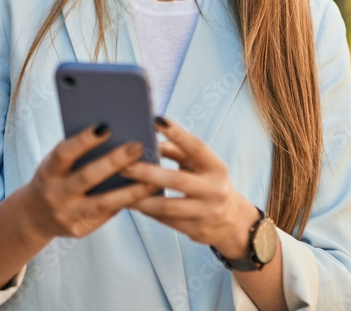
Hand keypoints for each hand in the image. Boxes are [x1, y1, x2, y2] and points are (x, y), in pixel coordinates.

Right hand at [22, 124, 160, 240]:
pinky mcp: (80, 230)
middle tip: (138, 146)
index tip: (106, 127)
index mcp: (48, 171)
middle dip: (114, 162)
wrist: (36, 216)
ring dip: (132, 190)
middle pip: (87, 177)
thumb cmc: (56, 177)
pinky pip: (109, 215)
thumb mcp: (58, 164)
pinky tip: (148, 192)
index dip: (83, 141)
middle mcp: (55, 194)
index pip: (64, 153)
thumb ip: (78, 152)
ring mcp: (67, 215)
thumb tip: (117, 132)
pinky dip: (129, 202)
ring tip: (155, 176)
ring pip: (104, 202)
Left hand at [120, 118, 260, 259]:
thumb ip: (178, 151)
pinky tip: (130, 204)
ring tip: (120, 189)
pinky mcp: (196, 230)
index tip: (156, 120)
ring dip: (141, 198)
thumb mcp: (200, 165)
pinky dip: (147, 211)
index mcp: (216, 168)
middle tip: (124, 165)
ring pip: (167, 206)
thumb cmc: (207, 182)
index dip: (177, 134)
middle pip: (176, 180)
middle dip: (147, 172)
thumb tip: (150, 141)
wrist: (230, 220)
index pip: (197, 147)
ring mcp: (206, 212)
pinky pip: (166, 221)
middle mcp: (214, 190)